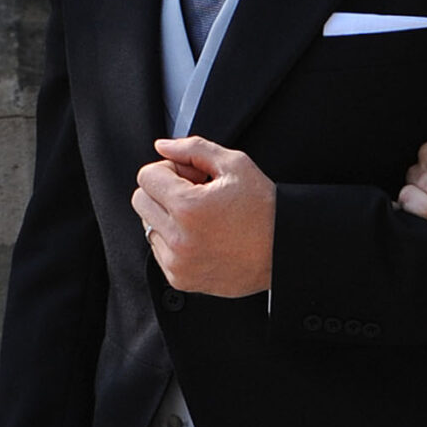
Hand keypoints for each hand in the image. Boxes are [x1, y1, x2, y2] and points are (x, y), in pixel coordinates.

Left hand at [131, 136, 275, 295]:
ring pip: (148, 227)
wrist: (285, 251)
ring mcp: (178, 262)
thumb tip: (163, 147)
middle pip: (141, 201)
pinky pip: (160, 252)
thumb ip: (193, 149)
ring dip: (167, 218)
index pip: (146, 177)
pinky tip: (203, 238)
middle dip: (163, 192)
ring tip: (202, 219)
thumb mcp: (235, 166)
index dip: (169, 170)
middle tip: (195, 196)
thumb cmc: (265, 209)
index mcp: (188, 207)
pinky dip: (174, 242)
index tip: (191, 177)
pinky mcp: (181, 279)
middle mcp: (179, 239)